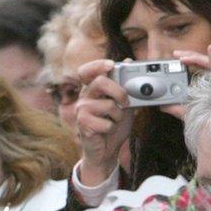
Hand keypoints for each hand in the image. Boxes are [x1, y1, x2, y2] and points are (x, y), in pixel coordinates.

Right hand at [75, 59, 134, 185]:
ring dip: (118, 116)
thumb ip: (127, 85)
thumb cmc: (114, 125)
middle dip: (119, 91)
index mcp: (92, 89)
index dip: (97, 65)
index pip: (87, 71)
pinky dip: (112, 128)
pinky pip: (105, 122)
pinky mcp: (83, 124)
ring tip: (114, 121)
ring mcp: (82, 110)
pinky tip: (107, 131)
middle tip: (126, 102)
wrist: (107, 149)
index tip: (112, 65)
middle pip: (100, 82)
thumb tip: (129, 61)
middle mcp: (85, 97)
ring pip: (107, 105)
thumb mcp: (125, 104)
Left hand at [164, 44, 210, 119]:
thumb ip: (172, 108)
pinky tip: (210, 48)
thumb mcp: (183, 112)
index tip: (174, 60)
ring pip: (205, 61)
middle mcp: (210, 79)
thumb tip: (160, 105)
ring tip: (182, 56)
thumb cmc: (204, 119)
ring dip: (193, 56)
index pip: (193, 69)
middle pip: (198, 62)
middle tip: (175, 54)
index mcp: (202, 84)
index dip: (185, 63)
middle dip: (186, 56)